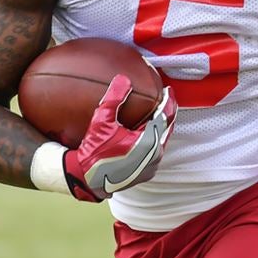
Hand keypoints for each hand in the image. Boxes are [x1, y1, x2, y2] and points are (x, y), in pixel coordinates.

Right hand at [62, 75, 176, 201]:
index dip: (168, 101)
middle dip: (168, 112)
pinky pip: (156, 151)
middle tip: (166, 99)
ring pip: (162, 140)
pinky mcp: (147, 172)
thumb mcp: (101, 122)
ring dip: (162, 127)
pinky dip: (155, 139)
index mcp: (148, 141)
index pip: (165, 116)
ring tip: (159, 114)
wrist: (88, 179)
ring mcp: (152, 165)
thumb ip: (114, 99)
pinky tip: (148, 133)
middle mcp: (154, 154)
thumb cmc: (94, 151)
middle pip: (167, 128)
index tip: (169, 90)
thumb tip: (123, 79)